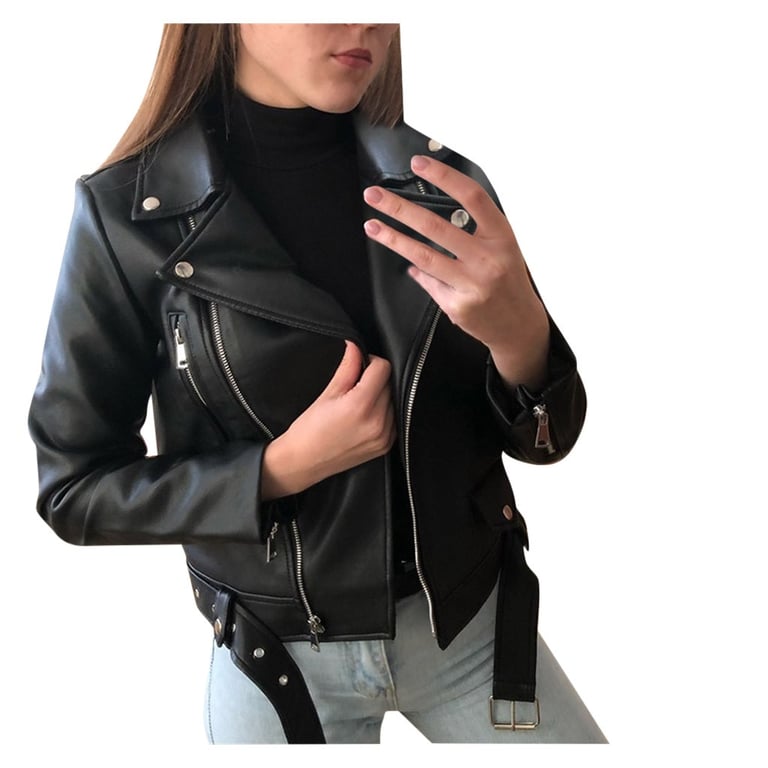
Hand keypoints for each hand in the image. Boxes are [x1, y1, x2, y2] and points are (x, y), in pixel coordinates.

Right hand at [261, 341, 395, 499]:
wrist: (304, 462)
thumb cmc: (310, 430)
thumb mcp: (327, 394)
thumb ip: (347, 368)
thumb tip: (356, 347)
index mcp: (360, 406)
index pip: (383, 368)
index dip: (370, 362)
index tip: (360, 366)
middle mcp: (377, 422)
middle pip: (389, 384)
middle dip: (374, 380)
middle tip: (354, 387)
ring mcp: (384, 436)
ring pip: (393, 400)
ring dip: (380, 396)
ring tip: (358, 404)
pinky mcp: (386, 445)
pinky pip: (394, 419)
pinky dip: (383, 412)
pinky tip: (364, 416)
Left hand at [363, 155, 549, 389]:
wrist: (519, 326)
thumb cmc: (509, 281)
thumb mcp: (503, 248)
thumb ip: (474, 231)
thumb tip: (434, 221)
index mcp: (501, 236)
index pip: (472, 198)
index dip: (444, 177)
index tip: (419, 164)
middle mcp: (487, 258)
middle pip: (436, 226)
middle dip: (400, 208)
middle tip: (375, 195)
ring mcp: (471, 284)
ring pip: (423, 256)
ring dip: (393, 239)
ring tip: (372, 226)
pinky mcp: (457, 306)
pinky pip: (429, 283)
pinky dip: (418, 272)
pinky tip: (410, 266)